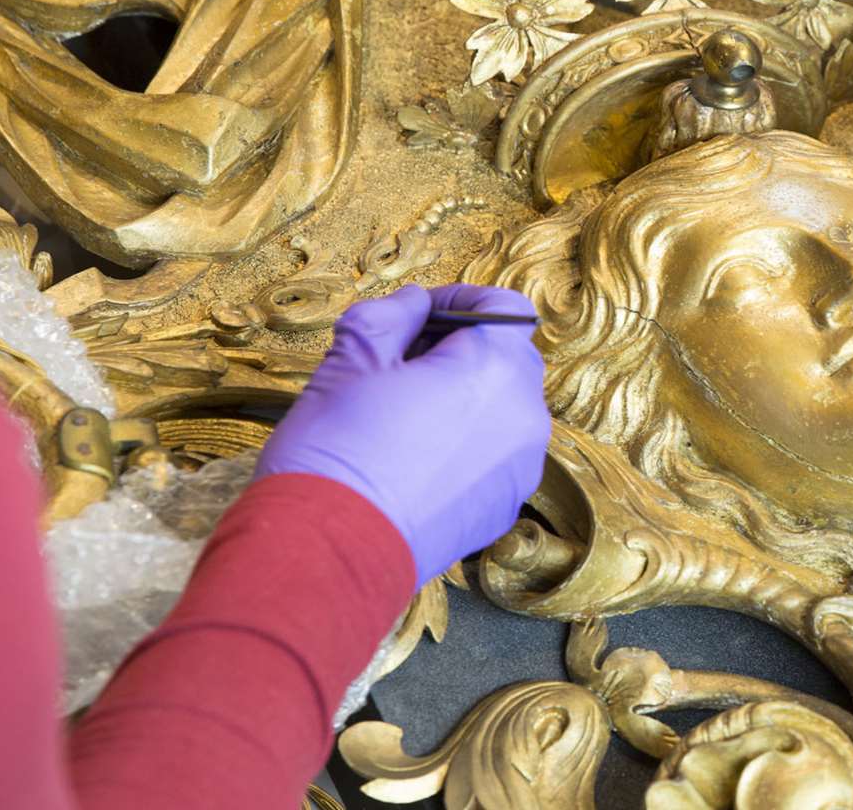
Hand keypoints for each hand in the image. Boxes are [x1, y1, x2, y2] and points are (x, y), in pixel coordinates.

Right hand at [255, 283, 550, 587]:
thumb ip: (391, 316)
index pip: (505, 308)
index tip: (418, 314)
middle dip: (462, 349)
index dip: (460, 300)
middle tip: (401, 361)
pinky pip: (493, 457)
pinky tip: (412, 459)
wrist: (329, 553)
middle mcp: (524, 418)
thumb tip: (413, 305)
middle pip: (508, 359)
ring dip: (464, 398)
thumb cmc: (336, 450)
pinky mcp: (502, 509)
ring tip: (402, 413)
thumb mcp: (351, 359)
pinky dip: (464, 446)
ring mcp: (518, 469)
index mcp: (495, 369)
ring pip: (503, 410)